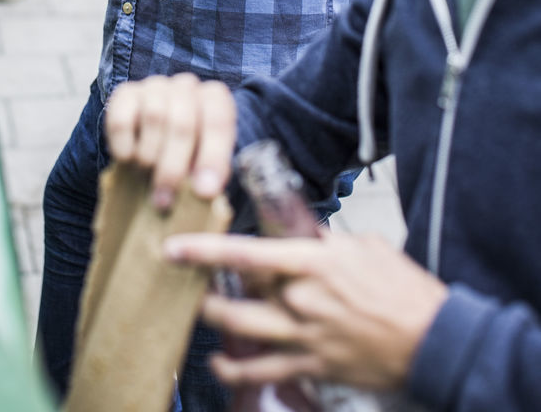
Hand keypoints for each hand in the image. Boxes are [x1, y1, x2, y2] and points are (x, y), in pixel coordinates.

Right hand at [105, 73, 236, 209]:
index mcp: (214, 99)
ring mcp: (155, 86)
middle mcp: (187, 86)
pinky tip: (126, 160)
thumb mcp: (205, 162)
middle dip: (173, 168)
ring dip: (148, 156)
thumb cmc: (187, 152)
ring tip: (145, 178)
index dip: (212, 158)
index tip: (204, 192)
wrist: (155, 136)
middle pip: (182, 124)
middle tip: (164, 201)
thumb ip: (210, 174)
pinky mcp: (126, 93)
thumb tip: (204, 192)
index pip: (218, 121)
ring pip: (154, 117)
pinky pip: (122, 118)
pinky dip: (124, 143)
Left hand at [163, 231, 448, 391]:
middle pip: (235, 301)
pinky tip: (219, 363)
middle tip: (180, 280)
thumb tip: (304, 236)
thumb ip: (326, 241)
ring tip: (195, 313)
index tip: (175, 246)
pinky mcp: (312, 368)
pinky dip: (234, 369)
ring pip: (241, 336)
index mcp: (313, 264)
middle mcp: (301, 302)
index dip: (206, 250)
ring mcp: (305, 339)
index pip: (246, 255)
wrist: (432, 339)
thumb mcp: (364, 246)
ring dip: (213, 325)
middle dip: (201, 292)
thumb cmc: (402, 288)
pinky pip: (262, 372)